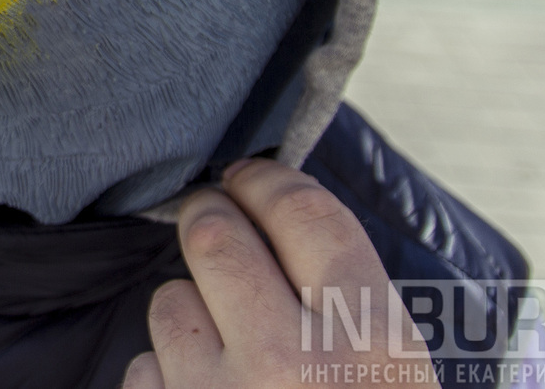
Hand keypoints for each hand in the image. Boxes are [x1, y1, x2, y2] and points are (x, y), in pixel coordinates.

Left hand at [124, 159, 435, 388]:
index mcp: (374, 344)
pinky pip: (144, 369)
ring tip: (224, 349)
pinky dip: (166, 378)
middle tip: (211, 216)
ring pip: (171, 303)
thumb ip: (355, 298)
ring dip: (188, 314)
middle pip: (218, 237)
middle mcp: (293, 365)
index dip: (267, 181)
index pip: (305, 213)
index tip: (248, 176)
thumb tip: (284, 204)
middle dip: (209, 217)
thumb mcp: (400, 374)